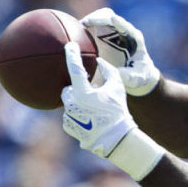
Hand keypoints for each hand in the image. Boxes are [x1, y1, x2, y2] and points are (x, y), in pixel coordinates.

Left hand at [61, 42, 135, 156]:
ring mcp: (68, 117)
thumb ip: (109, 71)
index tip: (70, 46)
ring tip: (93, 110)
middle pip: (68, 89)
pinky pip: (70, 117)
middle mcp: (72, 103)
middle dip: (77, 88)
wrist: (116, 140)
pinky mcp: (69, 128)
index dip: (71, 54)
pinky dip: (78, 115)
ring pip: (70, 103)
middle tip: (90, 91)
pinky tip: (90, 120)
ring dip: (78, 102)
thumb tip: (100, 61)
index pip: (74, 68)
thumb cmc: (119, 113)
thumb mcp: (118, 89)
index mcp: (82, 92)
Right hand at [81, 7, 159, 95]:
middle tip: (88, 22)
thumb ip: (128, 75)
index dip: (120, 23)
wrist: (136, 73)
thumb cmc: (138, 75)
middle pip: (110, 17)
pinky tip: (76, 31)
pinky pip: (93, 25)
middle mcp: (123, 31)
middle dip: (100, 18)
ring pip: (101, 17)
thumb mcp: (136, 78)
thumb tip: (116, 73)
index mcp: (134, 39)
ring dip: (91, 19)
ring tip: (81, 26)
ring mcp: (112, 30)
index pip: (127, 27)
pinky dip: (85, 26)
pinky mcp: (103, 33)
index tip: (113, 19)